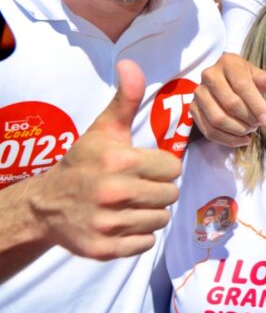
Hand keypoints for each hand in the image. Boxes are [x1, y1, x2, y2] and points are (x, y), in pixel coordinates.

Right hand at [31, 61, 181, 259]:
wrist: (46, 204)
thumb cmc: (83, 162)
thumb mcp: (104, 129)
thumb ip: (125, 99)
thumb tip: (130, 63)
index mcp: (119, 162)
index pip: (172, 168)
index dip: (162, 166)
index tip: (145, 166)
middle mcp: (114, 193)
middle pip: (170, 194)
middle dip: (158, 189)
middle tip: (138, 186)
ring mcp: (108, 224)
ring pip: (160, 219)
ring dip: (150, 212)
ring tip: (130, 203)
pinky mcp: (104, 249)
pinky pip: (146, 243)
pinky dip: (138, 236)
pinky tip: (122, 222)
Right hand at [189, 53, 265, 146]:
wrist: (226, 80)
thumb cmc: (246, 78)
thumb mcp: (257, 76)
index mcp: (228, 62)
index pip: (242, 85)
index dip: (256, 104)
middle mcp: (209, 75)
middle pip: (229, 103)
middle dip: (248, 118)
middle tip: (259, 124)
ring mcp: (199, 93)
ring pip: (217, 119)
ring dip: (237, 129)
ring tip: (251, 130)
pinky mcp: (193, 109)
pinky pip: (208, 130)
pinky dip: (227, 139)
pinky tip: (243, 140)